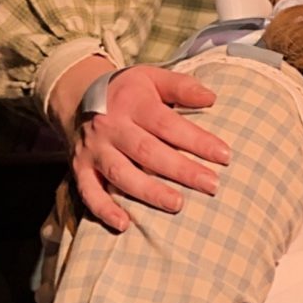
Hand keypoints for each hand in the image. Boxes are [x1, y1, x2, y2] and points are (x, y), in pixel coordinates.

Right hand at [58, 62, 232, 232]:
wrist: (78, 95)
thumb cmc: (128, 91)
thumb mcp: (152, 78)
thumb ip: (181, 86)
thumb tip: (211, 97)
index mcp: (131, 104)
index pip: (167, 124)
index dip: (196, 140)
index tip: (225, 156)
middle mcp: (110, 127)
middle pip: (147, 151)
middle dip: (181, 170)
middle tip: (212, 185)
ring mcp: (93, 150)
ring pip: (120, 174)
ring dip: (149, 192)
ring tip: (177, 204)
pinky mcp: (79, 168)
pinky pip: (89, 192)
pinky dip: (104, 210)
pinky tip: (125, 225)